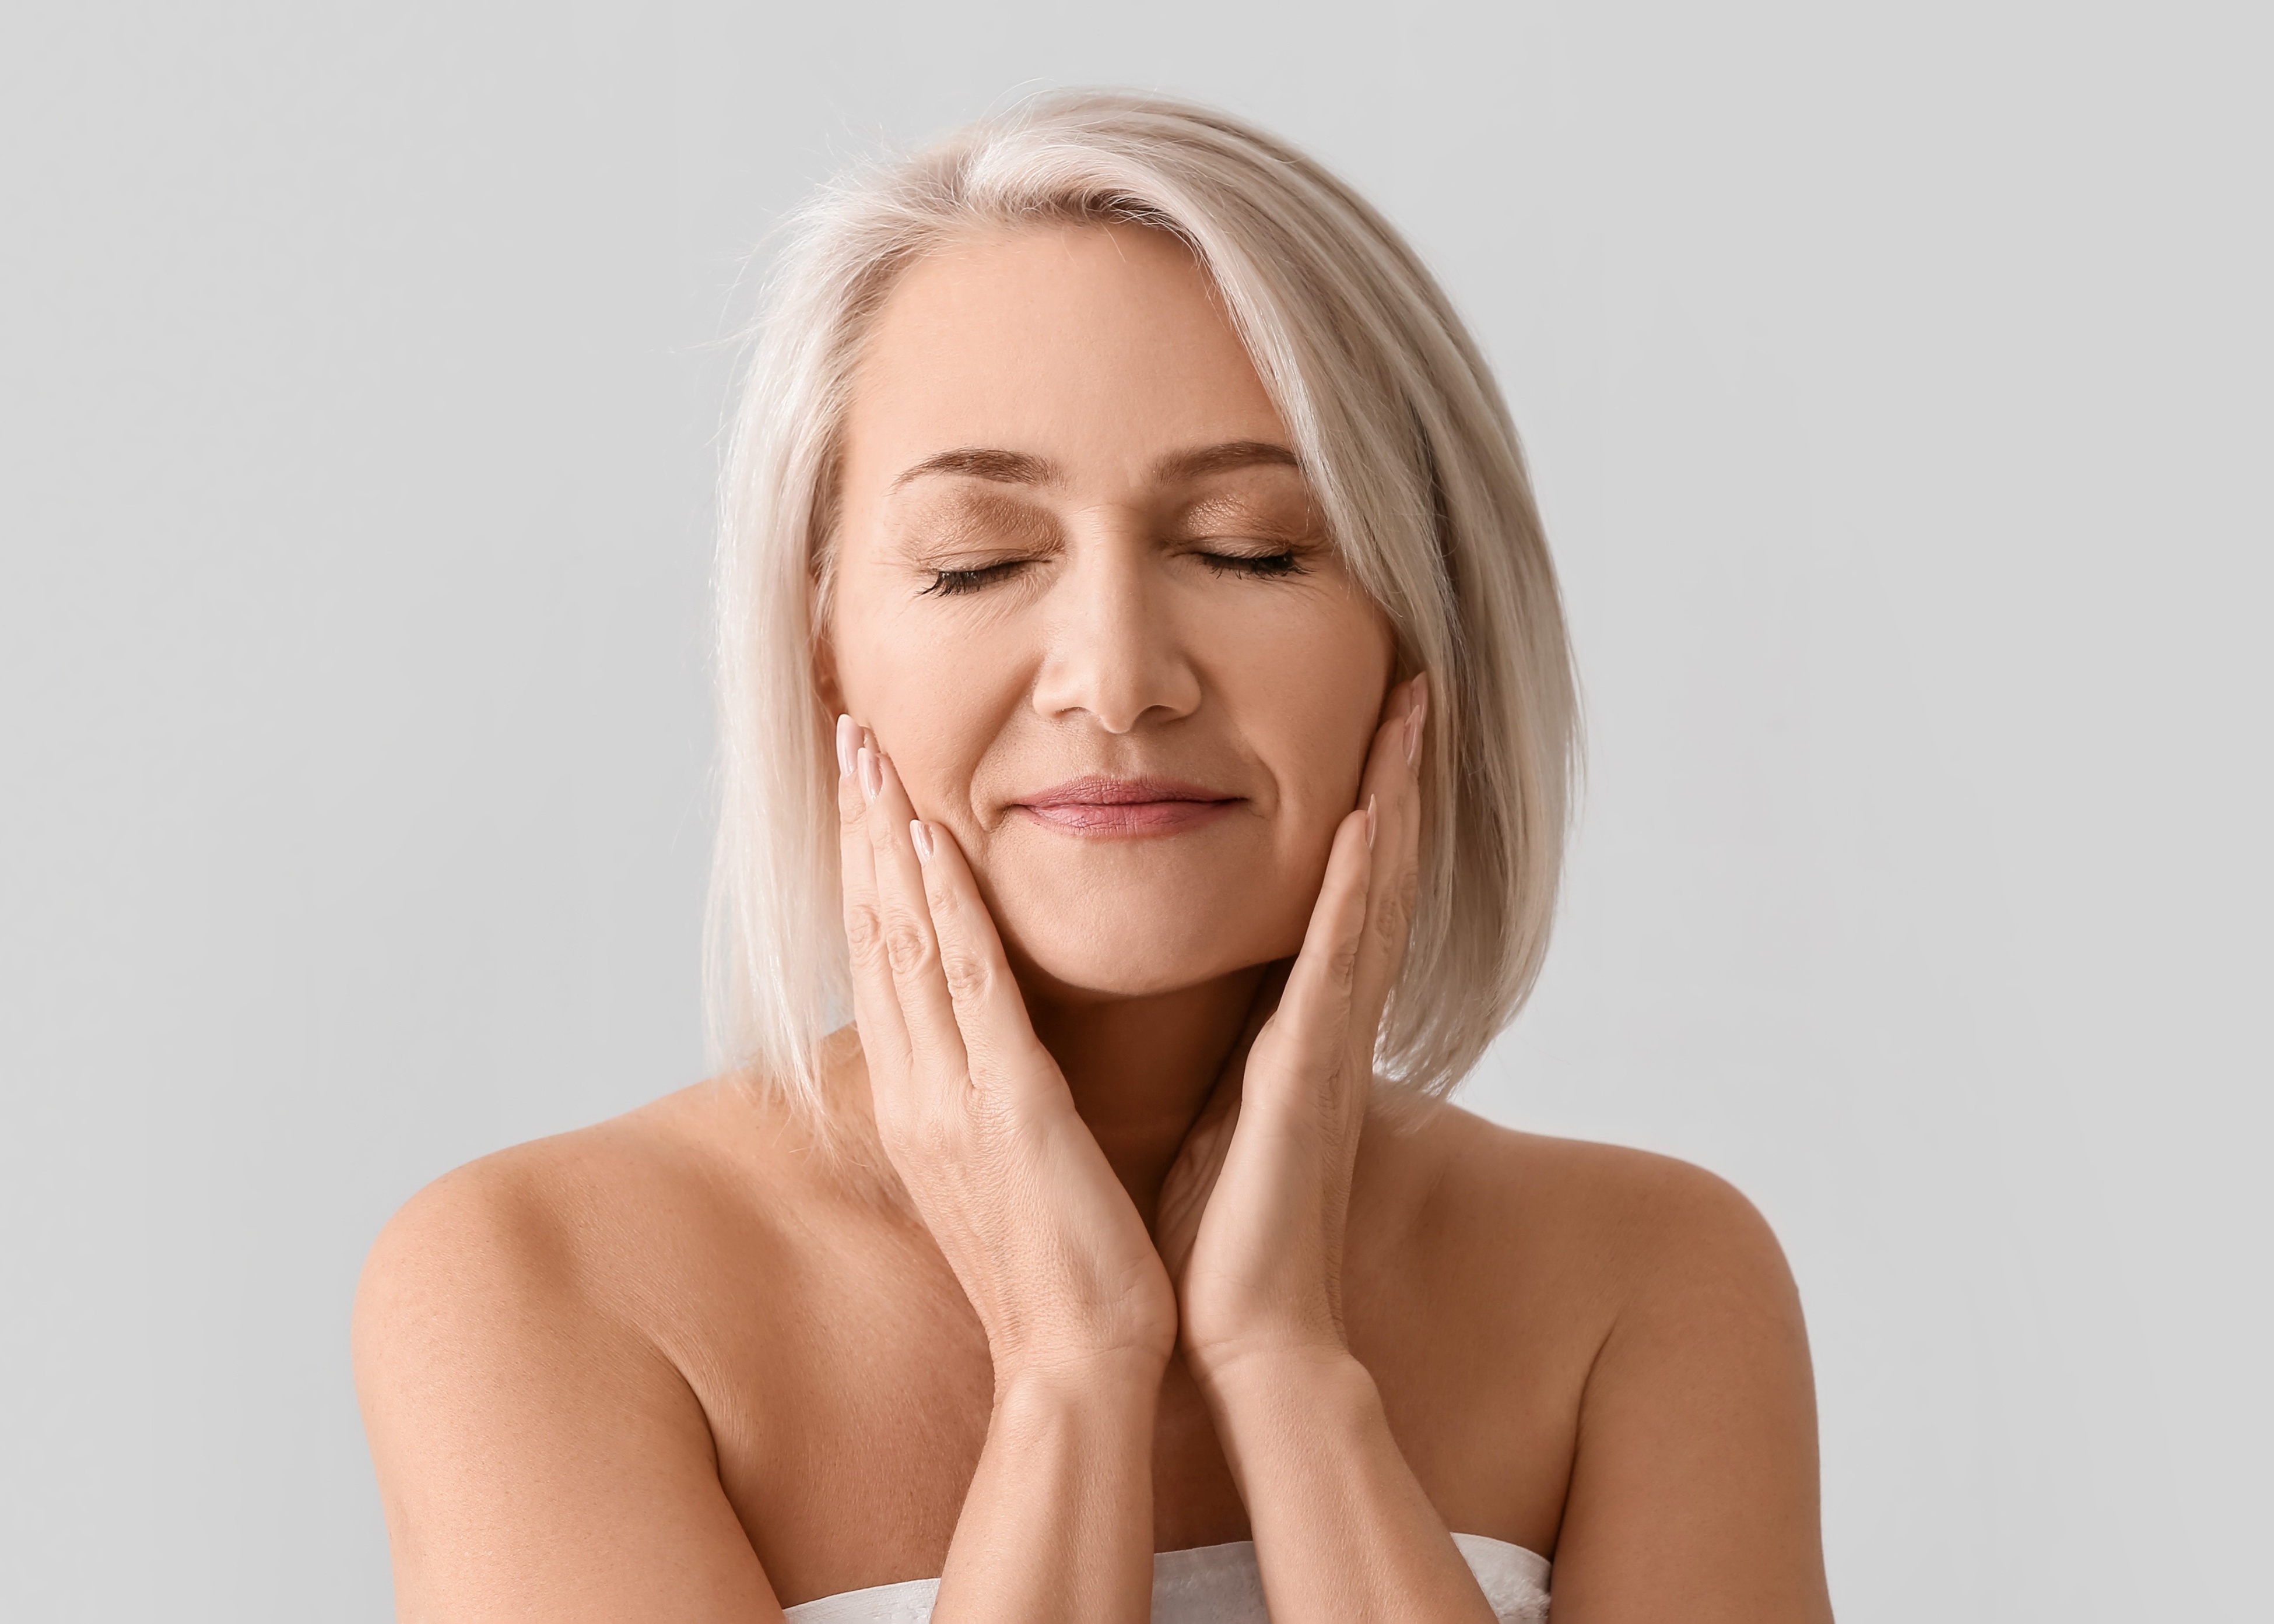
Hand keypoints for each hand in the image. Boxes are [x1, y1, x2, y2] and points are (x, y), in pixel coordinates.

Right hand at [835, 716, 1178, 1387]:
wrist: (1080, 1363)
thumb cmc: (1058, 1266)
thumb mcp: (1006, 1160)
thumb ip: (987, 1089)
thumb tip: (984, 1039)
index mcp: (921, 1099)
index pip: (884, 958)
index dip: (869, 865)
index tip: (865, 786)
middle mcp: (917, 1089)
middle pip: (877, 933)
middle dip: (861, 829)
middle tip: (848, 734)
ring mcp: (953, 1099)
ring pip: (907, 944)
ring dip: (888, 842)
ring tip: (873, 756)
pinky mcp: (1009, 1112)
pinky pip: (970, 994)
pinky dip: (946, 916)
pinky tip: (934, 848)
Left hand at [1155, 674, 1428, 1380]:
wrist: (1241, 1328)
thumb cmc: (1223, 1228)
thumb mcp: (1224, 1103)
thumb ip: (1237, 1045)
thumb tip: (1218, 1001)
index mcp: (1302, 1024)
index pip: (1341, 893)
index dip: (1366, 806)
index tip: (1373, 722)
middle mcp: (1329, 1020)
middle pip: (1376, 872)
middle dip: (1396, 776)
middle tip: (1416, 682)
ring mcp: (1328, 1041)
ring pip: (1373, 896)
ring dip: (1392, 801)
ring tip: (1409, 712)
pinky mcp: (1309, 1073)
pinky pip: (1339, 963)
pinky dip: (1359, 888)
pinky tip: (1367, 819)